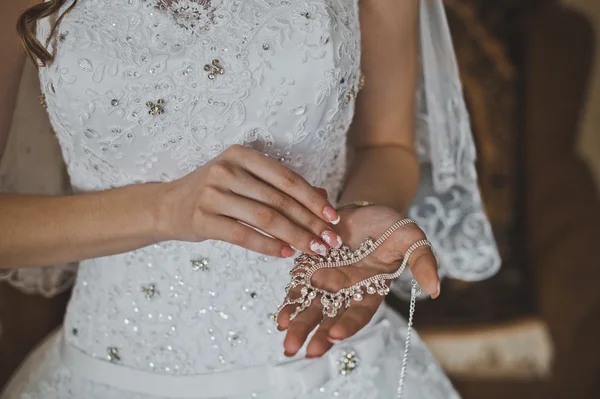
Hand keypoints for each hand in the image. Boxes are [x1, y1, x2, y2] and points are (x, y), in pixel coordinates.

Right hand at [158, 145, 341, 256]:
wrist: (168, 205)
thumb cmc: (215, 192)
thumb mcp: (244, 179)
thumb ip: (280, 187)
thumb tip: (323, 198)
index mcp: (241, 154)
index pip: (286, 178)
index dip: (313, 199)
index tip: (333, 218)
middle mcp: (226, 169)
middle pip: (279, 200)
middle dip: (309, 223)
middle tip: (330, 241)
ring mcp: (212, 194)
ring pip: (264, 218)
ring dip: (295, 237)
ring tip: (314, 250)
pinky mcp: (202, 219)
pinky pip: (243, 235)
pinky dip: (268, 246)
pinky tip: (286, 254)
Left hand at [276, 204, 438, 357]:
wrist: (365, 208)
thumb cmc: (391, 226)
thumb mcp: (411, 239)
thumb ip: (423, 262)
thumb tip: (436, 290)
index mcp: (371, 290)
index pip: (359, 312)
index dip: (347, 324)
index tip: (334, 334)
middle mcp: (347, 291)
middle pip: (330, 317)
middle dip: (316, 334)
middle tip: (304, 350)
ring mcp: (327, 282)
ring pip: (311, 308)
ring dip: (299, 325)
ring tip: (287, 341)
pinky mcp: (310, 269)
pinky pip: (298, 289)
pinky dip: (289, 303)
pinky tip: (280, 318)